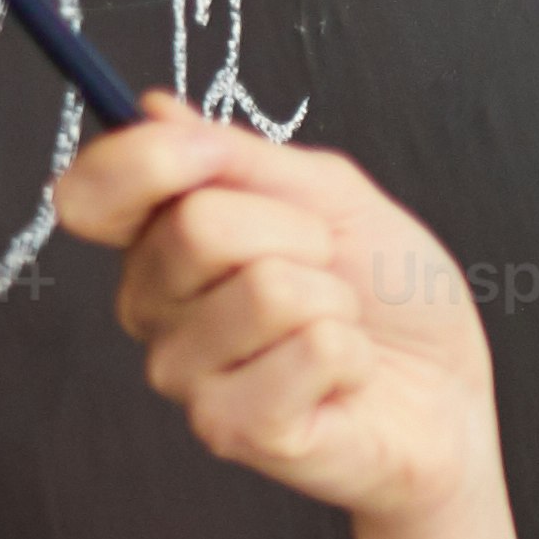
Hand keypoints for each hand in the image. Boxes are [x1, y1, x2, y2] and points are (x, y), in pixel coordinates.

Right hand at [55, 101, 497, 534]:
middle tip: (325, 266)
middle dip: (298, 231)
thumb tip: (152, 110)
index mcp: (161, 242)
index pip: (92, 193)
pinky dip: (353, 352)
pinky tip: (344, 378)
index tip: (210, 153)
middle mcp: (154, 308)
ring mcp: (185, 375)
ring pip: (267, 290)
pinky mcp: (231, 429)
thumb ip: (239, 155)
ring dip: (334, 298)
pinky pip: (311, 349)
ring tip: (337, 326)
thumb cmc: (388, 295)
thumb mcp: (329, 195)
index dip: (147, 158)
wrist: (446, 392)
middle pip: (198, 225)